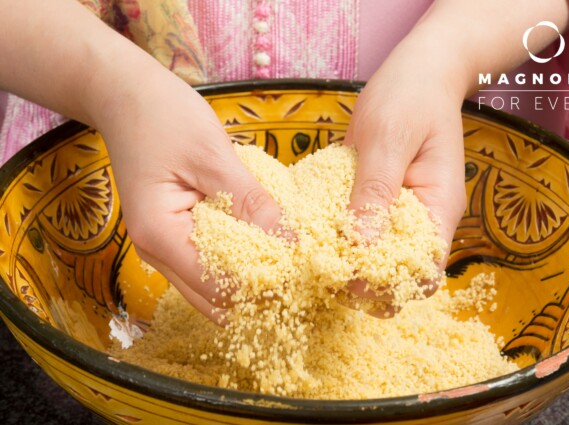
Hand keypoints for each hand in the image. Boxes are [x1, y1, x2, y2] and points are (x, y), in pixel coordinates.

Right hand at [93, 64, 282, 323]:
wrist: (124, 96)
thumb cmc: (163, 117)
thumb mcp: (213, 156)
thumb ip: (249, 202)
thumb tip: (289, 242)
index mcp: (160, 235)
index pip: (217, 286)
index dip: (260, 286)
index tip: (301, 274)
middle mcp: (155, 252)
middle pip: (211, 298)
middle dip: (255, 294)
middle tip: (299, 278)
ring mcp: (161, 247)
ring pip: (208, 287)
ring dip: (246, 281)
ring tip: (287, 265)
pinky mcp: (172, 235)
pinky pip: (206, 263)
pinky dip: (235, 262)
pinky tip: (263, 248)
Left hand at [344, 28, 468, 314]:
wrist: (419, 71)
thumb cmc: (409, 97)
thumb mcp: (388, 140)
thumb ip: (376, 192)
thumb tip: (362, 248)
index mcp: (439, 208)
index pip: (423, 270)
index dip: (389, 286)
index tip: (350, 284)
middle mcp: (426, 218)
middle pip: (404, 273)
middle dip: (370, 286)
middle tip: (327, 278)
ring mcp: (405, 211)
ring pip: (384, 257)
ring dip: (355, 266)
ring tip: (318, 264)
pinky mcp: (384, 201)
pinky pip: (367, 230)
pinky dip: (347, 239)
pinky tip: (319, 239)